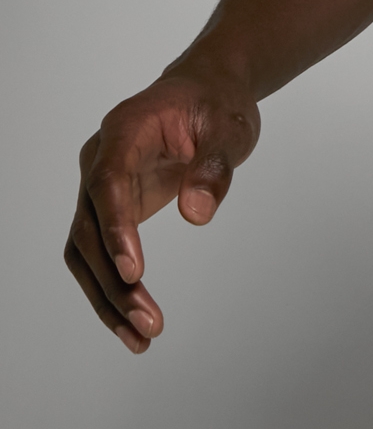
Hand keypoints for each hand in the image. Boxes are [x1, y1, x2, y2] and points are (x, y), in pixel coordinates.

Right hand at [64, 69, 259, 352]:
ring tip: (142, 335)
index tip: (135, 271)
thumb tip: (197, 213)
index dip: (117, 228)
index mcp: (125, 130)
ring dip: (108, 297)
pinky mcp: (108, 210)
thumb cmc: (216, 104)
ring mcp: (98, 187)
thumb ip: (215, 165)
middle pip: (89, 228)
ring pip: (85, 251)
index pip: (108, 182)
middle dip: (115, 281)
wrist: (205, 93)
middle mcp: (99, 160)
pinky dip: (112, 290)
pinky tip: (132, 324)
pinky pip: (98, 255)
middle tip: (149, 322)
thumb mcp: (230, 125)